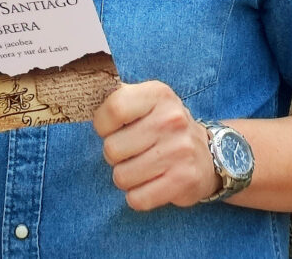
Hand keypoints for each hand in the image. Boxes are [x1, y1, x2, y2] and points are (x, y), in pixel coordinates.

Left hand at [92, 80, 219, 210]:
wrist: (208, 154)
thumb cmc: (164, 126)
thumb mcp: (146, 101)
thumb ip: (118, 96)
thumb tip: (83, 92)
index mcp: (158, 94)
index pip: (113, 109)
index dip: (102, 125)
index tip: (109, 129)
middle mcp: (171, 119)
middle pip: (112, 148)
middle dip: (114, 155)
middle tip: (130, 151)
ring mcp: (180, 150)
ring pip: (122, 177)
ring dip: (125, 177)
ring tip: (140, 167)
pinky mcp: (184, 180)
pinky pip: (138, 198)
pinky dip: (137, 196)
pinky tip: (150, 183)